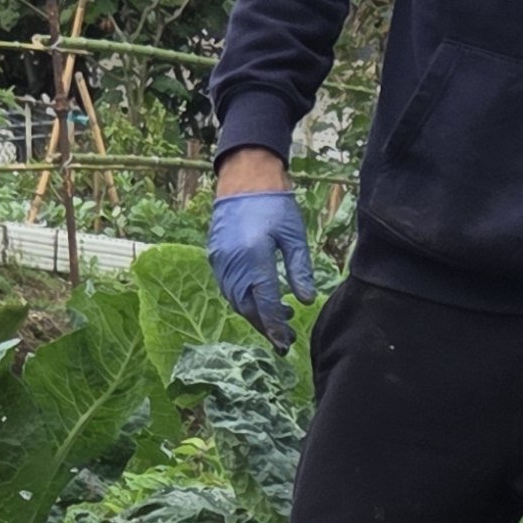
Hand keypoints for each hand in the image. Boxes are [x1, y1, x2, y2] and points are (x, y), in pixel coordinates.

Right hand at [208, 168, 314, 347]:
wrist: (244, 179)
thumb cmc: (274, 204)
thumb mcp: (294, 235)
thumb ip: (300, 269)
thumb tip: (306, 301)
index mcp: (255, 258)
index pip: (266, 303)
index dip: (276, 326)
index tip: (286, 343)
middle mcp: (234, 263)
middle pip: (248, 308)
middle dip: (265, 326)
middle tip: (285, 338)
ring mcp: (221, 261)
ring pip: (236, 300)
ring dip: (255, 314)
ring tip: (279, 317)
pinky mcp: (215, 257)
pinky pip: (228, 288)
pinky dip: (243, 299)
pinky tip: (260, 299)